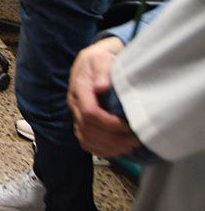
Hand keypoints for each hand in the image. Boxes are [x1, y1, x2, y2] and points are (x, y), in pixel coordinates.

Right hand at [68, 37, 140, 156]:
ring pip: (86, 139)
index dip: (109, 123)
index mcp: (79, 90)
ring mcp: (76, 115)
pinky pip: (86, 143)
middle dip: (113, 138)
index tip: (128, 125)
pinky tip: (118, 149)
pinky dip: (102, 150)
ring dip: (108, 146)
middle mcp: (74, 105)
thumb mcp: (102, 60)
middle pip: (88, 129)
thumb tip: (101, 88)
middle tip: (135, 139)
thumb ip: (102, 72)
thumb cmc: (100, 62)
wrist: (91, 64)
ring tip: (129, 145)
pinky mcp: (81, 123)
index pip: (89, 113)